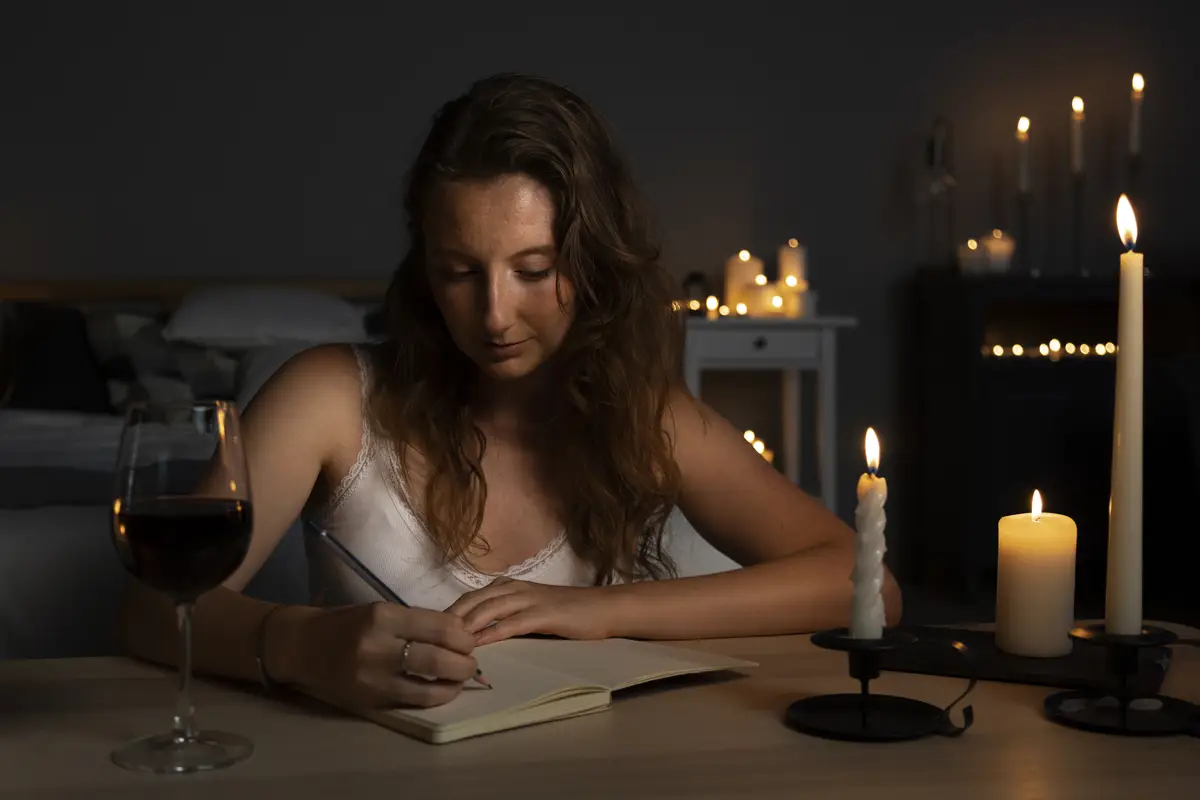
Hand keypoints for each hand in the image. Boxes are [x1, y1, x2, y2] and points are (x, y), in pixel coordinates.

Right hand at [290, 603, 477, 708]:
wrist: (303, 646)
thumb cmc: (347, 623)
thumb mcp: (381, 611)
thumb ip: (418, 622)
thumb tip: (460, 632)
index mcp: (383, 617)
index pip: (440, 627)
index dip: (463, 635)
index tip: (468, 637)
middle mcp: (378, 648)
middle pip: (439, 659)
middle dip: (465, 662)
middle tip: (470, 659)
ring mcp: (373, 679)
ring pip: (429, 688)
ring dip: (454, 683)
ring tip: (460, 676)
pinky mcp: (371, 701)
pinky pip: (413, 702)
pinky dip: (435, 697)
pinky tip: (443, 690)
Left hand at [444, 577, 614, 645]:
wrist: (603, 608)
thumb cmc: (568, 613)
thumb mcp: (532, 608)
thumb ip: (507, 614)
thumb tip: (478, 632)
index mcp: (510, 586)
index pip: (471, 596)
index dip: (449, 612)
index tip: (430, 630)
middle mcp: (515, 588)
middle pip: (473, 600)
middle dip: (450, 618)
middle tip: (429, 638)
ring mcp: (529, 599)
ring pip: (489, 609)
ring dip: (466, 625)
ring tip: (446, 642)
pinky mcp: (543, 614)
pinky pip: (512, 624)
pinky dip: (492, 633)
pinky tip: (478, 645)